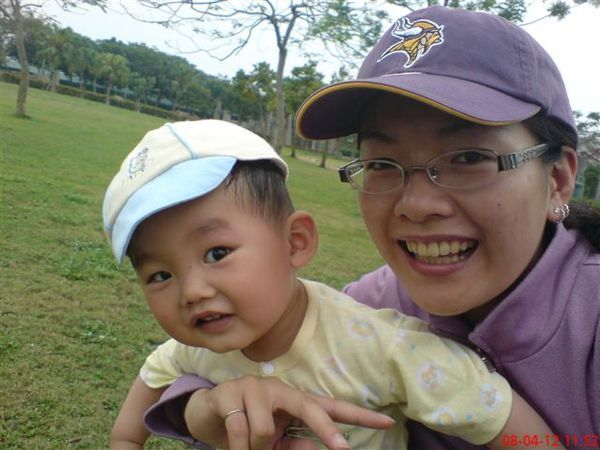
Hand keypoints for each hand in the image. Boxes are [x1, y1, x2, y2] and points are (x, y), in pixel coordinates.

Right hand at [184, 376, 393, 449]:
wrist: (206, 414)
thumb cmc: (247, 427)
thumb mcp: (274, 441)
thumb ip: (295, 444)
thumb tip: (316, 449)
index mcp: (293, 401)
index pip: (329, 407)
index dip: (357, 415)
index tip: (386, 422)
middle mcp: (279, 389)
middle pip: (310, 406)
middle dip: (327, 430)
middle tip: (342, 449)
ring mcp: (255, 387)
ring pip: (266, 430)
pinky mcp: (230, 391)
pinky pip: (241, 430)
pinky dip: (238, 449)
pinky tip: (232, 446)